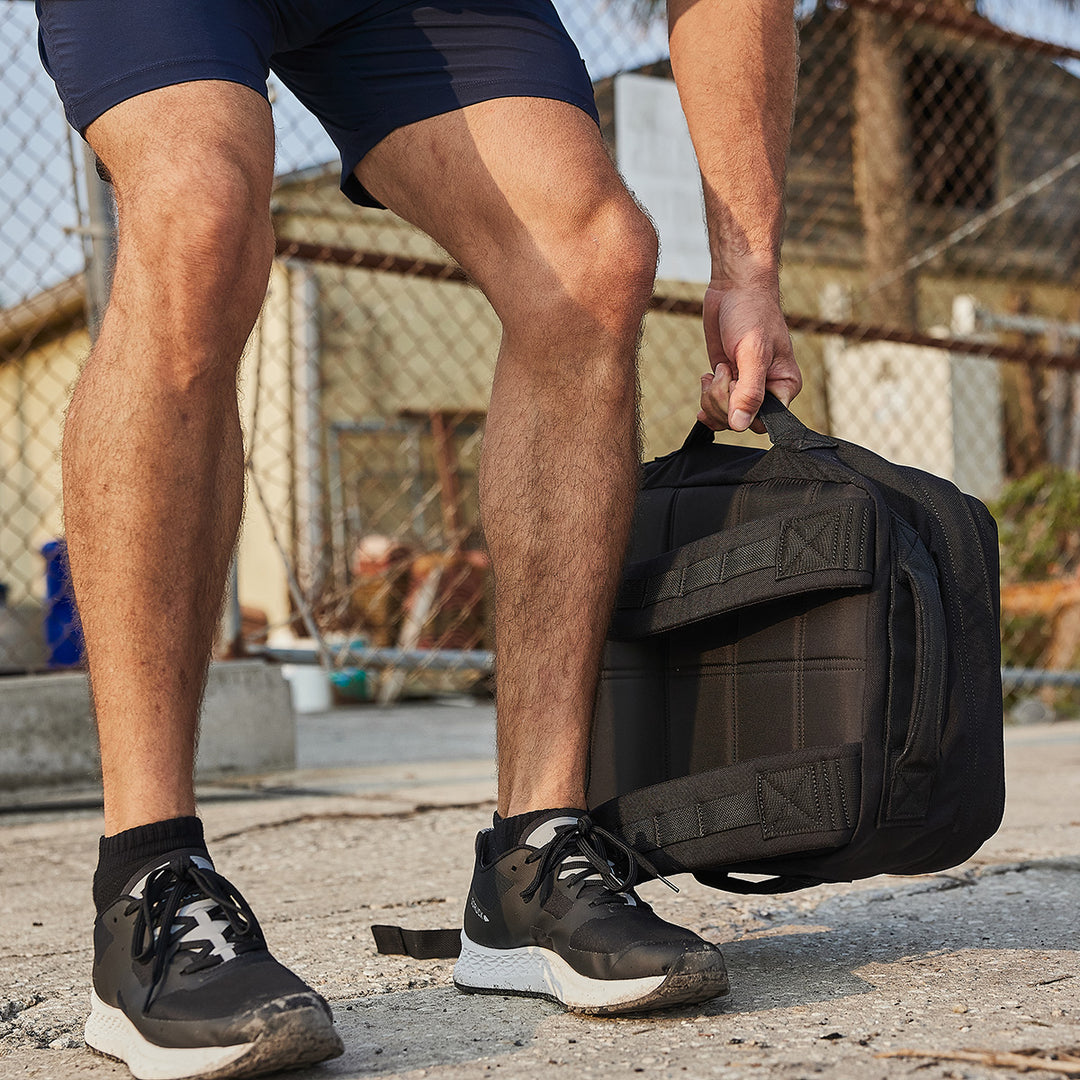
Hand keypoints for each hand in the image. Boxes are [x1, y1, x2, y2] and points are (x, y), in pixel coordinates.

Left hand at [699, 281, 801, 432]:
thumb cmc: (752, 313)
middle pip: (739, 421)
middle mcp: (767, 391)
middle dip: (722, 400)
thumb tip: (740, 424)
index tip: (734, 384)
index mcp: (785, 387)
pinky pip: (714, 406)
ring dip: (712, 396)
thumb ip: (749, 392)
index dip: (742, 410)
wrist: (734, 290)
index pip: (763, 421)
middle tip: (724, 371)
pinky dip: (706, 395)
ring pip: (723, 416)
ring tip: (718, 369)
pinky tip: (707, 377)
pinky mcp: (727, 382)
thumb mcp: (753, 352)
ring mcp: (745, 388)